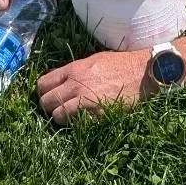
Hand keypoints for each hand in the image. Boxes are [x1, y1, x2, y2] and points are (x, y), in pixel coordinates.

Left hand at [37, 50, 152, 123]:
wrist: (142, 72)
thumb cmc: (120, 64)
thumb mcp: (93, 60)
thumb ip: (74, 71)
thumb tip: (57, 81)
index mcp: (74, 70)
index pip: (42, 84)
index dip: (44, 92)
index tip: (49, 95)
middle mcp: (76, 85)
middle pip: (45, 102)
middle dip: (49, 107)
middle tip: (57, 108)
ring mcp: (86, 102)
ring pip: (57, 117)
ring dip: (62, 118)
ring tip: (71, 116)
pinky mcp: (97, 115)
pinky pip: (78, 124)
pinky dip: (79, 124)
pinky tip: (86, 118)